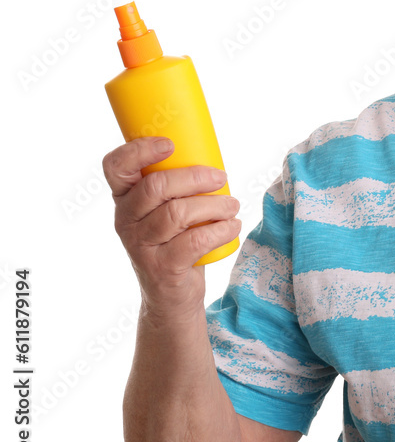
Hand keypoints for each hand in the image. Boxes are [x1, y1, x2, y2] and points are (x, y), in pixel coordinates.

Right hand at [102, 137, 241, 315]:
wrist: (171, 296)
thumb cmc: (176, 241)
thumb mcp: (167, 210)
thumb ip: (177, 185)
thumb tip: (212, 155)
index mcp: (125, 199)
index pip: (116, 167)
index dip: (138, 151)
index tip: (170, 144)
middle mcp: (126, 221)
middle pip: (155, 187)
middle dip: (194, 177)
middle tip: (221, 178)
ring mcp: (141, 246)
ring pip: (177, 213)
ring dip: (214, 204)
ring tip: (232, 205)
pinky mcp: (162, 268)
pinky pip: (194, 242)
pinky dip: (220, 230)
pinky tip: (232, 226)